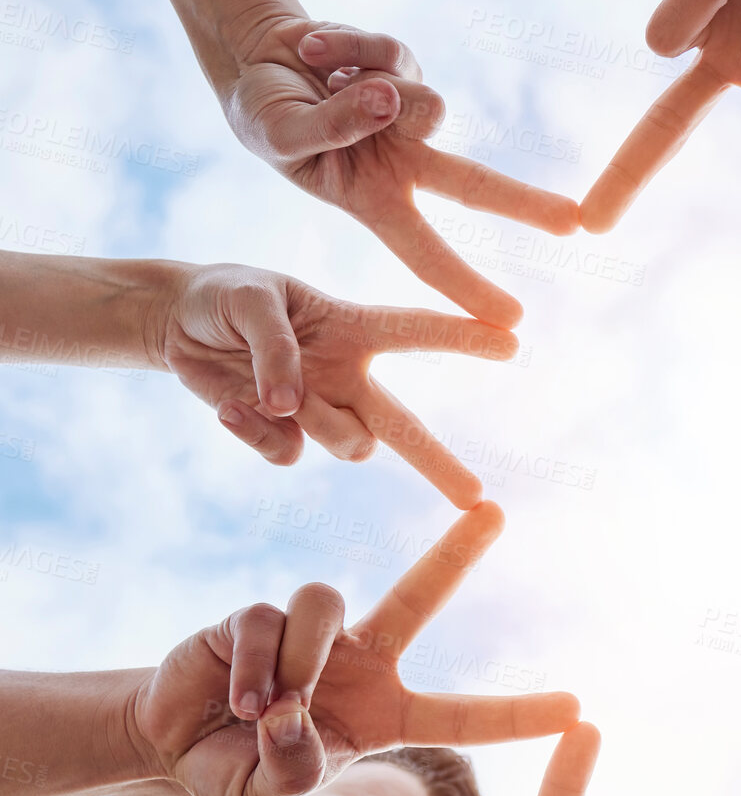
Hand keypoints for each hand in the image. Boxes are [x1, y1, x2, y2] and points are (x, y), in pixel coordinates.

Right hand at [128, 503, 578, 795]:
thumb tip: (293, 710)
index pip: (462, 715)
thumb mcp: (274, 791)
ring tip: (266, 713)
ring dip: (296, 664)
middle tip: (495, 510)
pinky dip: (257, 667)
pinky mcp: (256, 616)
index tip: (577, 707)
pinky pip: (268, 621)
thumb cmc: (239, 769)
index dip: (518, 714)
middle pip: (419, 596)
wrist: (171, 748)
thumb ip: (293, 767)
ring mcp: (310, 633)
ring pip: (326, 602)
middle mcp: (359, 660)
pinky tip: (239, 698)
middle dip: (455, 551)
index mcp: (386, 712)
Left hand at [158, 262, 513, 506]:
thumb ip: (275, 350)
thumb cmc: (224, 296)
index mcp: (351, 328)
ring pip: (346, 445)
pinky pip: (285, 454)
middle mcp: (347, 375)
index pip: (416, 331)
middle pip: (405, 428)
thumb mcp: (245, 300)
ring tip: (265, 394)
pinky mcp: (282, 433)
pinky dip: (255, 434)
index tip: (511, 340)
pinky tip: (226, 404)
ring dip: (315, 426)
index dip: (462, 336)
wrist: (174, 323)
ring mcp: (316, 408)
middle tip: (476, 499)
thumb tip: (290, 407)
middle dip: (441, 465)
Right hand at [224, 18, 578, 325]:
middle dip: (523, 203)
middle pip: (473, 185)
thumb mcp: (279, 133)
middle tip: (575, 223)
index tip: (514, 322)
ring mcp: (408, 116)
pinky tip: (317, 52)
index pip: (426, 253)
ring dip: (367, 88)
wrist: (253, 56)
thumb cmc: (265, 115)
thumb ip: (331, 124)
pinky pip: (390, 54)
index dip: (467, 287)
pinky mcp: (406, 67)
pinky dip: (345, 46)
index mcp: (373, 202)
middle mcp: (402, 165)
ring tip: (320, 78)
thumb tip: (391, 101)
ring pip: (425, 105)